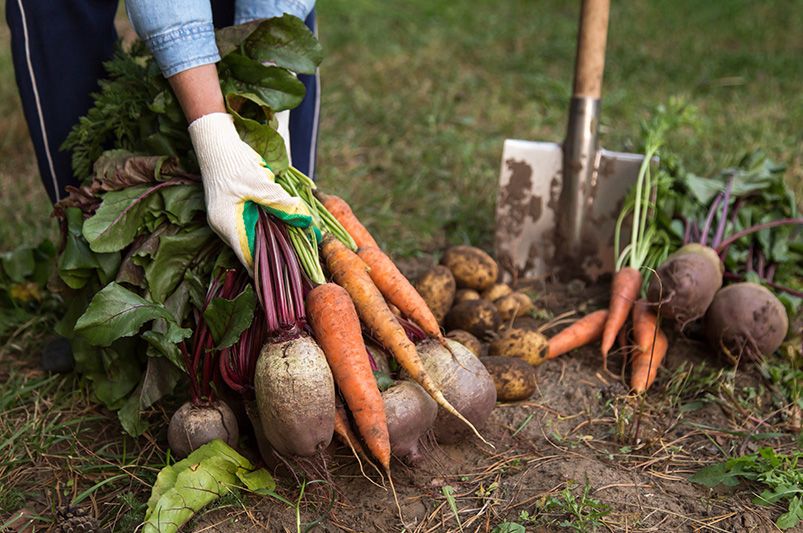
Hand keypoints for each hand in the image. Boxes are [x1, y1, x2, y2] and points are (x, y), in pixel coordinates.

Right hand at [188, 112, 311, 270]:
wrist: (216, 142)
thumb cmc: (233, 163)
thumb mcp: (261, 184)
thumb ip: (282, 204)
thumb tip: (305, 220)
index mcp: (227, 225)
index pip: (248, 257)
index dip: (267, 269)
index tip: (286, 276)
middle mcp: (224, 227)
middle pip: (251, 249)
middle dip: (274, 253)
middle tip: (297, 261)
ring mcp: (227, 219)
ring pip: (253, 237)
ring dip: (272, 238)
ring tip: (294, 246)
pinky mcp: (232, 211)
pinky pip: (251, 225)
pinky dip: (266, 226)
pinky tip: (282, 224)